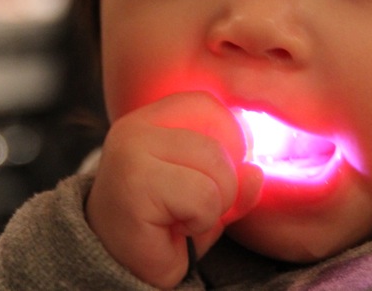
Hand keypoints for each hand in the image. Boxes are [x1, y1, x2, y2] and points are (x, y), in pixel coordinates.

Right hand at [86, 91, 263, 288]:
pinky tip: (175, 229)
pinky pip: (203, 197)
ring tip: (186, 217)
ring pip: (215, 165)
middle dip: (227, 181)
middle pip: (217, 138)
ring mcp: (131, 153)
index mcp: (149, 120)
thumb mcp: (207, 194)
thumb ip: (234, 180)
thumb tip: (254, 173)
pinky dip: (202, 220)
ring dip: (216, 203)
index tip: (216, 176)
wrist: (116, 266)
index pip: (205, 105)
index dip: (227, 138)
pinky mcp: (136, 186)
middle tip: (200, 207)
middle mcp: (135, 129)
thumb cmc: (161, 225)